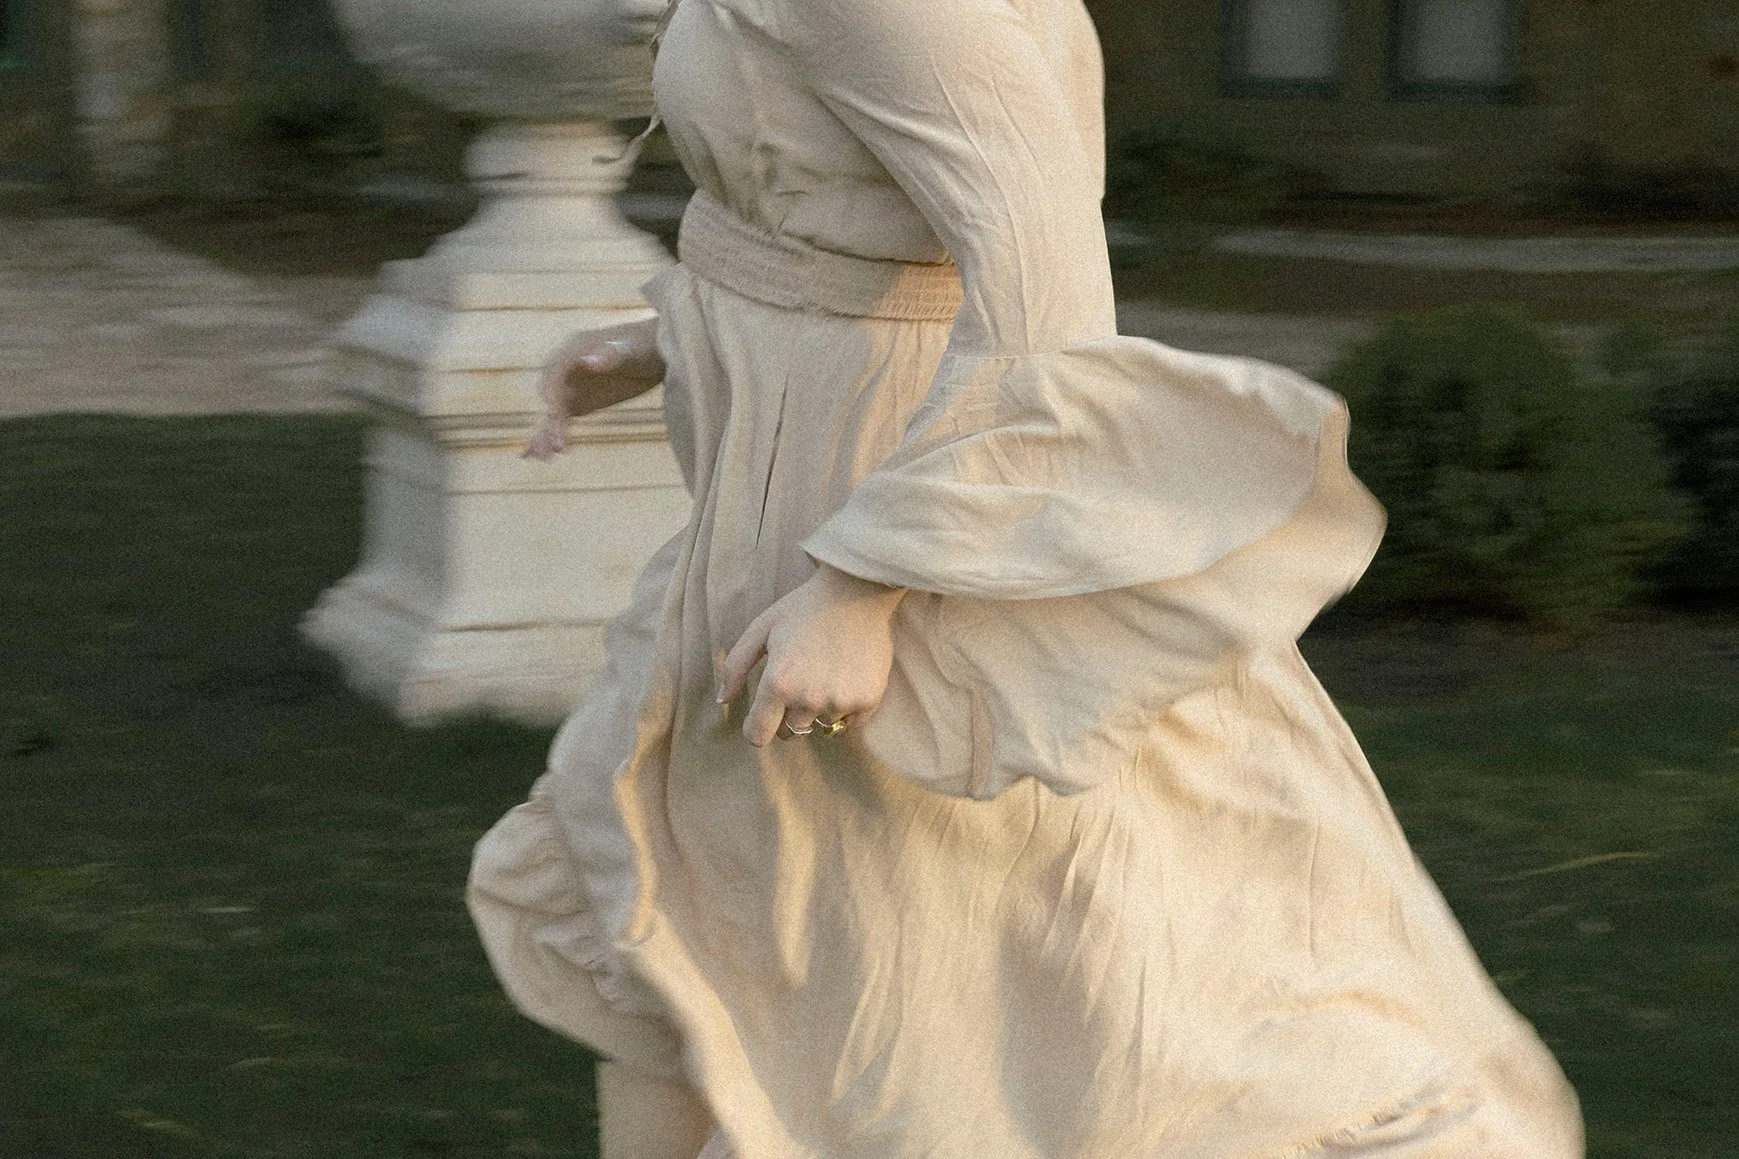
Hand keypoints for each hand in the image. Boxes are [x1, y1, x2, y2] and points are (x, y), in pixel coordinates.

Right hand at [524, 317, 665, 459]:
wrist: (658, 350)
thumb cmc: (645, 345)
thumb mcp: (633, 349)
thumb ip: (612, 355)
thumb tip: (590, 362)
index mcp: (574, 349)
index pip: (556, 374)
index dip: (553, 394)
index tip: (555, 415)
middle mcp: (566, 368)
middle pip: (552, 395)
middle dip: (552, 419)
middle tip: (560, 444)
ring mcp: (572, 386)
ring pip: (552, 410)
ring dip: (547, 432)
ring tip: (545, 456)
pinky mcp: (579, 403)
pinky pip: (560, 419)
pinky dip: (550, 434)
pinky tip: (538, 454)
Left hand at [719, 565, 907, 746]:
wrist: (857, 592)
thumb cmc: (804, 608)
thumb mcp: (761, 629)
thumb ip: (735, 667)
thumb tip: (723, 700)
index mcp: (778, 683)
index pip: (759, 735)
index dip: (755, 729)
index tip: (760, 719)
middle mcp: (809, 699)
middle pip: (790, 731)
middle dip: (787, 715)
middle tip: (797, 684)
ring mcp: (841, 701)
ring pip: (820, 725)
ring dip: (818, 709)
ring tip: (824, 675)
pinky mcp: (868, 700)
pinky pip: (849, 724)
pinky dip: (844, 709)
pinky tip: (844, 680)